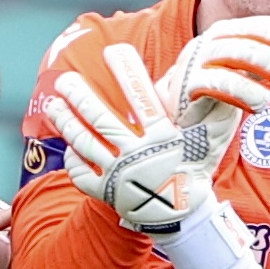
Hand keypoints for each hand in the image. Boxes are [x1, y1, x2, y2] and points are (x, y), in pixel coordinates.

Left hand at [44, 45, 265, 268]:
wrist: (185, 217)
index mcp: (162, 138)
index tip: (113, 51)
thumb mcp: (209, 140)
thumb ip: (210, 111)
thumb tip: (214, 79)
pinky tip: (68, 147)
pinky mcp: (107, 194)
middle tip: (65, 79)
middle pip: (101, 119)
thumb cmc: (196, 170)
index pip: (142, 99)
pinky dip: (72, 161)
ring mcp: (119, 175)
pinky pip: (81, 175)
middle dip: (80, 95)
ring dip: (66, 121)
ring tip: (54, 104)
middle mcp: (137, 155)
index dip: (127, 72)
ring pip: (85, 143)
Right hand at [156, 16, 269, 123]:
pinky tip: (261, 102)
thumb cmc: (214, 106)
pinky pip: (216, 81)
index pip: (258, 25)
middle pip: (246, 33)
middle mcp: (207, 45)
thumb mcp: (244, 80)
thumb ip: (267, 65)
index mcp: (224, 38)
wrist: (176, 136)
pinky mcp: (184, 88)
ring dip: (265, 61)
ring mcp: (194, 64)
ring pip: (233, 51)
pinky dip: (242, 89)